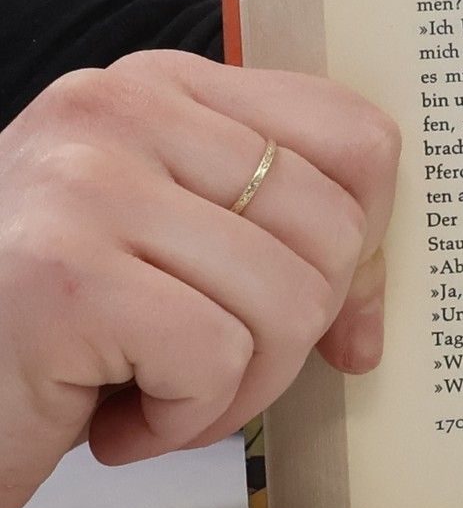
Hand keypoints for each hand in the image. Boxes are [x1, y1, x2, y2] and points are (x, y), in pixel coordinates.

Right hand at [0, 51, 399, 507]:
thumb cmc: (46, 337)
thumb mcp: (167, 250)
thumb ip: (271, 239)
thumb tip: (370, 316)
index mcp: (158, 86)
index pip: (352, 134)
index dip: (367, 240)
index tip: (332, 306)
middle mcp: (116, 112)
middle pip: (332, 227)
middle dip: (294, 333)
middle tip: (205, 367)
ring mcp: (84, 187)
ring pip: (290, 300)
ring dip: (235, 389)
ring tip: (148, 393)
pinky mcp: (64, 279)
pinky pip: (218, 359)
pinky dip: (182, 420)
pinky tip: (110, 419)